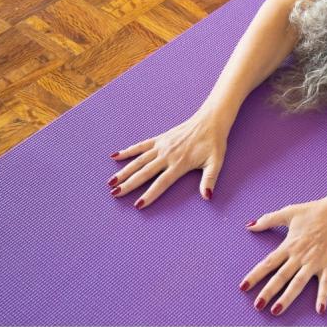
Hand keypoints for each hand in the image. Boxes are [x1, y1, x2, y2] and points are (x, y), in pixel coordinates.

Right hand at [107, 109, 228, 208]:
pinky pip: (141, 146)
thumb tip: (207, 197)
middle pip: (144, 172)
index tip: (138, 205)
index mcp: (180, 163)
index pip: (162, 182)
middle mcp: (167, 155)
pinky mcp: (160, 139)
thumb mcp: (216, 162)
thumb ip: (210, 180)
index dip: (150, 194)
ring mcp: (162, 146)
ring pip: (139, 160)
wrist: (210, 121)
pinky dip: (128, 151)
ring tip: (111, 182)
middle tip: (114, 194)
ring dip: (124, 171)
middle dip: (129, 184)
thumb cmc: (214, 144)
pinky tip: (114, 156)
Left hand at [239, 196, 326, 315]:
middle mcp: (299, 256)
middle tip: (257, 305)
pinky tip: (320, 310)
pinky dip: (323, 296)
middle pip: (281, 277)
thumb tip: (249, 225)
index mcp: (289, 245)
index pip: (268, 263)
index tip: (243, 287)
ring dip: (287, 297)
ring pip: (298, 283)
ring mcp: (314, 262)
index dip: (255, 275)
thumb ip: (268, 220)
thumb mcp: (289, 212)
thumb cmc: (314, 211)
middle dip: (268, 292)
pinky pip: (325, 283)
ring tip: (276, 310)